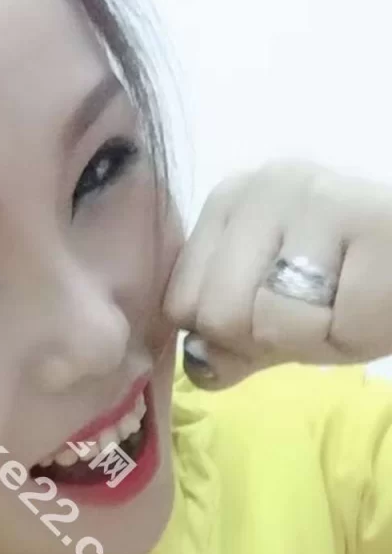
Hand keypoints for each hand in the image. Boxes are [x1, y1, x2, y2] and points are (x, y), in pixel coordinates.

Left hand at [163, 160, 391, 388]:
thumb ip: (234, 343)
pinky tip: (381, 299)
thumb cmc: (367, 287)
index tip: (289, 307)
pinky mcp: (367, 220)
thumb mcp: (288, 319)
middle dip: (274, 339)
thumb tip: (198, 368)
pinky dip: (358, 336)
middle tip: (329, 307)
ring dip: (319, 339)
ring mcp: (314, 196)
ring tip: (356, 301)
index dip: (234, 334)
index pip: (181, 304)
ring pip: (266, 322)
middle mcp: (263, 185)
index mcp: (230, 201)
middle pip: (216, 315)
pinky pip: (329, 326)